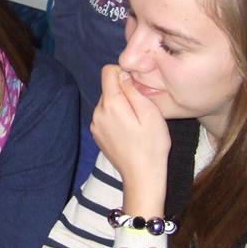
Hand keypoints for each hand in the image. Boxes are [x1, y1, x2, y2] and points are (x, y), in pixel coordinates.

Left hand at [90, 65, 170, 214]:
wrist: (142, 176)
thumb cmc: (151, 145)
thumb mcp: (150, 113)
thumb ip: (134, 90)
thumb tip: (123, 73)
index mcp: (110, 104)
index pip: (108, 71)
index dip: (124, 73)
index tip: (137, 86)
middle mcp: (97, 112)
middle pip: (108, 87)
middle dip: (124, 91)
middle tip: (141, 108)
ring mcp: (95, 124)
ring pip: (107, 102)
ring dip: (120, 105)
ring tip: (136, 122)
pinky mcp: (96, 134)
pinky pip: (105, 116)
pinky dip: (116, 117)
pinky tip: (129, 131)